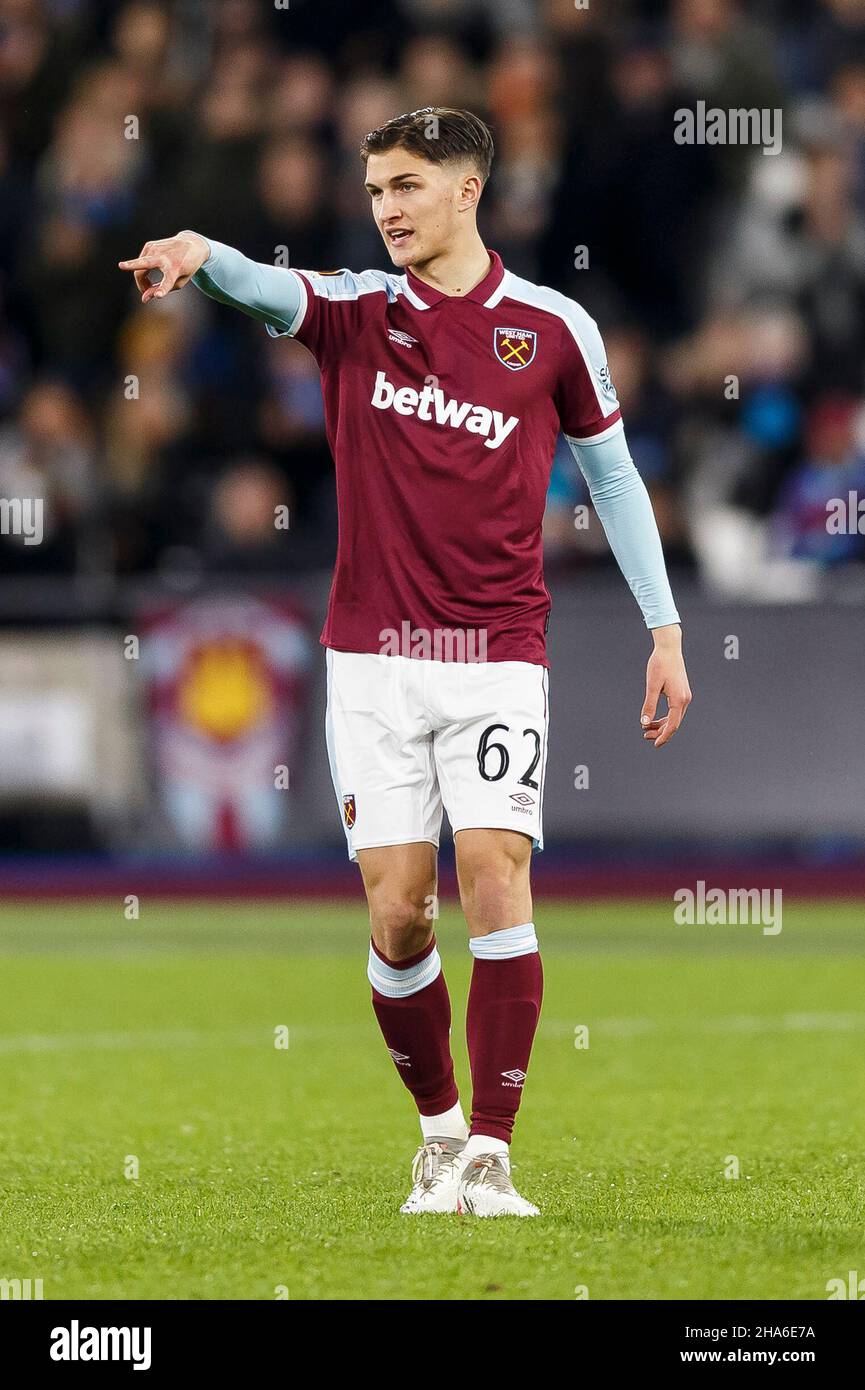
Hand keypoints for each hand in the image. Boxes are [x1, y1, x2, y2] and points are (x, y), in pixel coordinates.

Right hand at [118, 231, 210, 303]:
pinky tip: (149, 273)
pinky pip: (140, 262)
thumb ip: (162, 290)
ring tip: (149, 286)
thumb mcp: (180, 282)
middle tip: (123, 269)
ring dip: (142, 281)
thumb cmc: (186, 267)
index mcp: (175, 269)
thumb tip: (143, 298)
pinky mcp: (150, 245)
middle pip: (144, 264)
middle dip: (132, 266)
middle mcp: (164, 257)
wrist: (192, 244)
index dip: (162, 290)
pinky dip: (142, 271)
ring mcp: (155, 249)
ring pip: (139, 268)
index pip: (168, 282)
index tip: (158, 296)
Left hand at [640, 624, 691, 748]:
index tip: (654, 744)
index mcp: (679, 700)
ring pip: (674, 718)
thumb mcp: (652, 686)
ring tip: (646, 728)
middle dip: (660, 732)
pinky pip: (674, 711)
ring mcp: (685, 696)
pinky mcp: (682, 693)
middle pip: (674, 723)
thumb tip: (644, 722)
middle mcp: (685, 699)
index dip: (663, 737)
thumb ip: (649, 705)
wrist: (669, 648)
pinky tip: (653, 718)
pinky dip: (665, 716)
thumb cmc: (660, 664)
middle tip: (645, 735)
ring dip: (661, 724)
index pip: (672, 725)